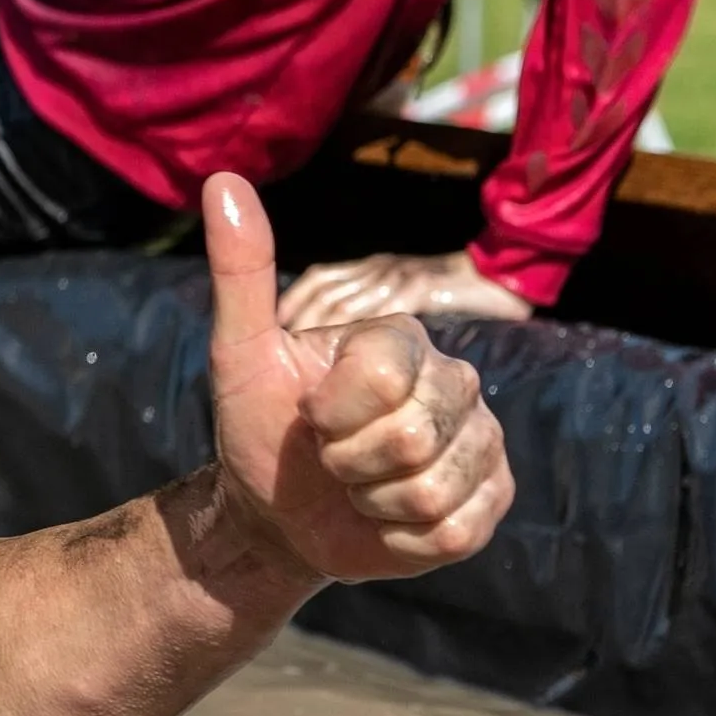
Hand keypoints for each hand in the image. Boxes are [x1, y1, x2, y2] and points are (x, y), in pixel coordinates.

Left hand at [203, 174, 511, 585]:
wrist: (277, 510)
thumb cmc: (259, 424)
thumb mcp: (238, 351)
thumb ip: (241, 270)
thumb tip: (223, 180)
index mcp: (402, 339)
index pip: (384, 377)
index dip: (331, 412)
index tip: (310, 413)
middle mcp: (456, 382)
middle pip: (410, 438)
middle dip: (348, 460)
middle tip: (331, 455)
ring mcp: (482, 442)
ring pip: (431, 488)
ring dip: (371, 500)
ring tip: (357, 484)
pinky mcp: (492, 501)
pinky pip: (451, 528)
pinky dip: (400, 535)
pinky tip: (384, 516)